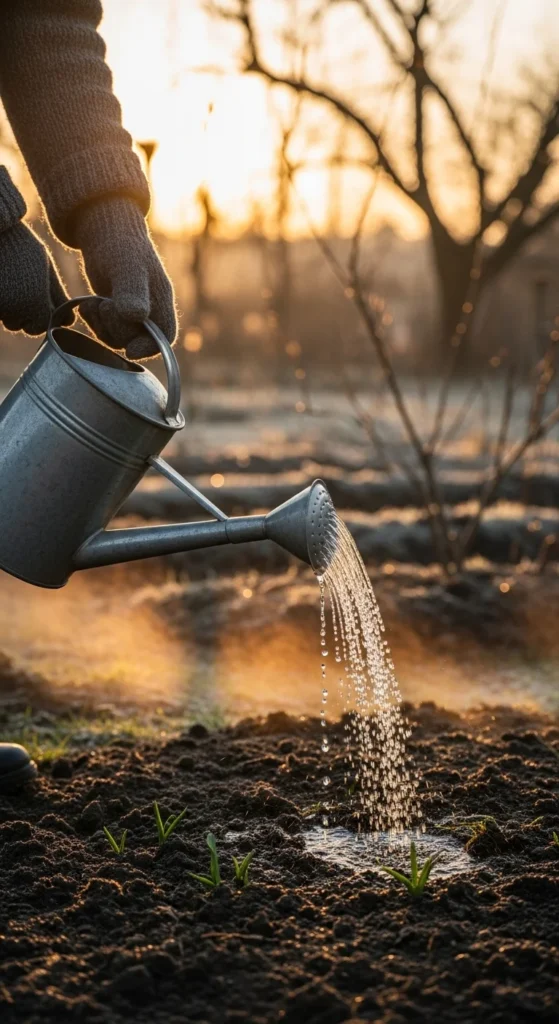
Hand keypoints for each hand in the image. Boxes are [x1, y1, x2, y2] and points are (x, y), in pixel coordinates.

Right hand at [0, 221, 68, 335]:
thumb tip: (69, 321)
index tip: (42, 304)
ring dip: (11, 309)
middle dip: (26, 314)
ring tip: (12, 283)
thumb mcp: (45, 265)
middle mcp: (14, 309)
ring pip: (8, 319)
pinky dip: (1, 302)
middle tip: (25, 290)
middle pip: (22, 325)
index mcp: (34, 301)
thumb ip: (58, 295)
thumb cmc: (21, 245)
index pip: (41, 326)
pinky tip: (2, 282)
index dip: (42, 316)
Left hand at [74, 197, 176, 359]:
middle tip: (105, 305)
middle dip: (117, 329)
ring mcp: (131, 314)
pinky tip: (87, 303)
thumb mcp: (127, 268)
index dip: (149, 349)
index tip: (129, 350)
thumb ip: (132, 292)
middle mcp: (149, 311)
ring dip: (101, 325)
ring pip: (118, 338)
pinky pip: (104, 330)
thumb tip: (135, 317)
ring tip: (93, 302)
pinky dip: (93, 321)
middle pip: (136, 341)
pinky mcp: (115, 312)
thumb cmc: (121, 245)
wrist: (105, 232)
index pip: (164, 339)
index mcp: (161, 302)